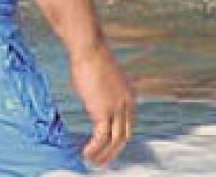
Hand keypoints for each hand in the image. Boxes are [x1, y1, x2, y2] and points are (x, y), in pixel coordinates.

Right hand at [70, 42, 134, 167]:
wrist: (91, 52)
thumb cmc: (92, 63)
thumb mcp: (105, 82)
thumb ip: (104, 95)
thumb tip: (95, 103)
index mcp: (130, 97)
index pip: (129, 124)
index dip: (120, 139)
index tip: (109, 149)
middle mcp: (128, 104)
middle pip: (125, 135)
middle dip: (114, 152)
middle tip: (102, 163)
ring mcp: (117, 108)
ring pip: (115, 140)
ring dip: (103, 154)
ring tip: (92, 162)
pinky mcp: (103, 111)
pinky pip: (101, 137)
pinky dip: (94, 148)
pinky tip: (86, 154)